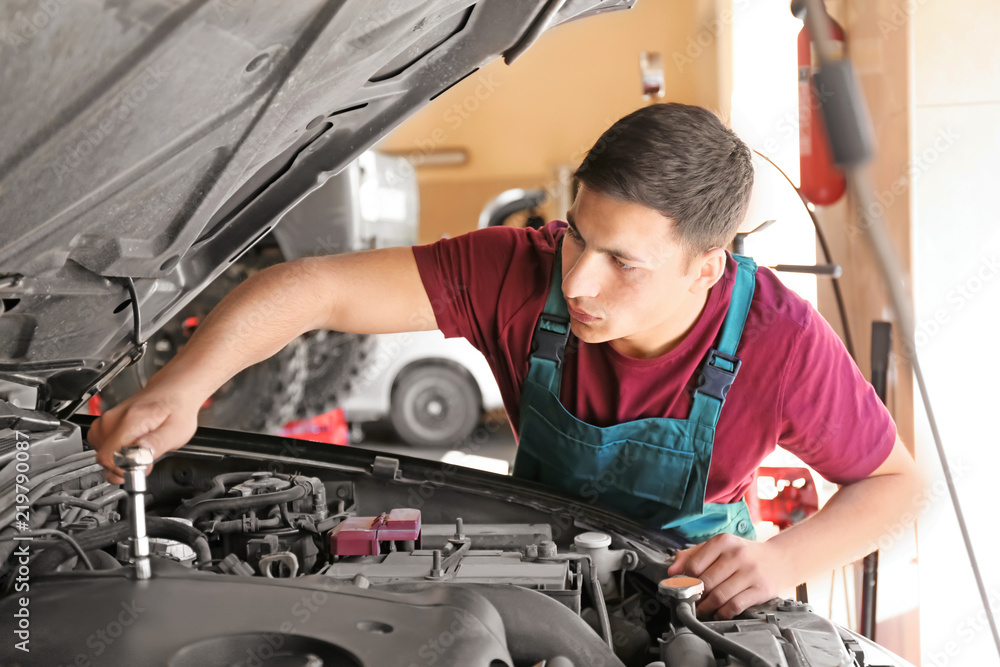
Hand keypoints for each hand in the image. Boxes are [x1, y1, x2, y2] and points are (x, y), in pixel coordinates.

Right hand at [87, 389, 198, 484]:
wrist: (172, 391)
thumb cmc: (176, 410)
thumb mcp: (177, 431)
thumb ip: (156, 446)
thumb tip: (138, 458)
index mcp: (130, 421)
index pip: (110, 458)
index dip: (125, 470)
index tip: (142, 467)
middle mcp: (112, 420)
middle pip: (105, 459)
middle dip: (124, 467)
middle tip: (146, 459)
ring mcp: (105, 422)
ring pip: (102, 456)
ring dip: (120, 461)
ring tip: (141, 451)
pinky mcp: (103, 425)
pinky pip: (103, 449)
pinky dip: (116, 453)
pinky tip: (132, 447)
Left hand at [666, 533, 794, 618]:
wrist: (781, 560)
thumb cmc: (745, 554)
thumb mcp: (720, 547)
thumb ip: (693, 555)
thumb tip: (672, 571)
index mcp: (723, 541)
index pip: (694, 564)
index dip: (685, 580)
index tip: (683, 587)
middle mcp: (737, 554)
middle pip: (705, 582)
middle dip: (695, 596)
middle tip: (692, 601)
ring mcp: (750, 572)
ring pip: (719, 596)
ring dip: (707, 607)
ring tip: (703, 609)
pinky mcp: (760, 589)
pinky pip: (735, 605)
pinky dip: (722, 612)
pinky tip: (719, 612)